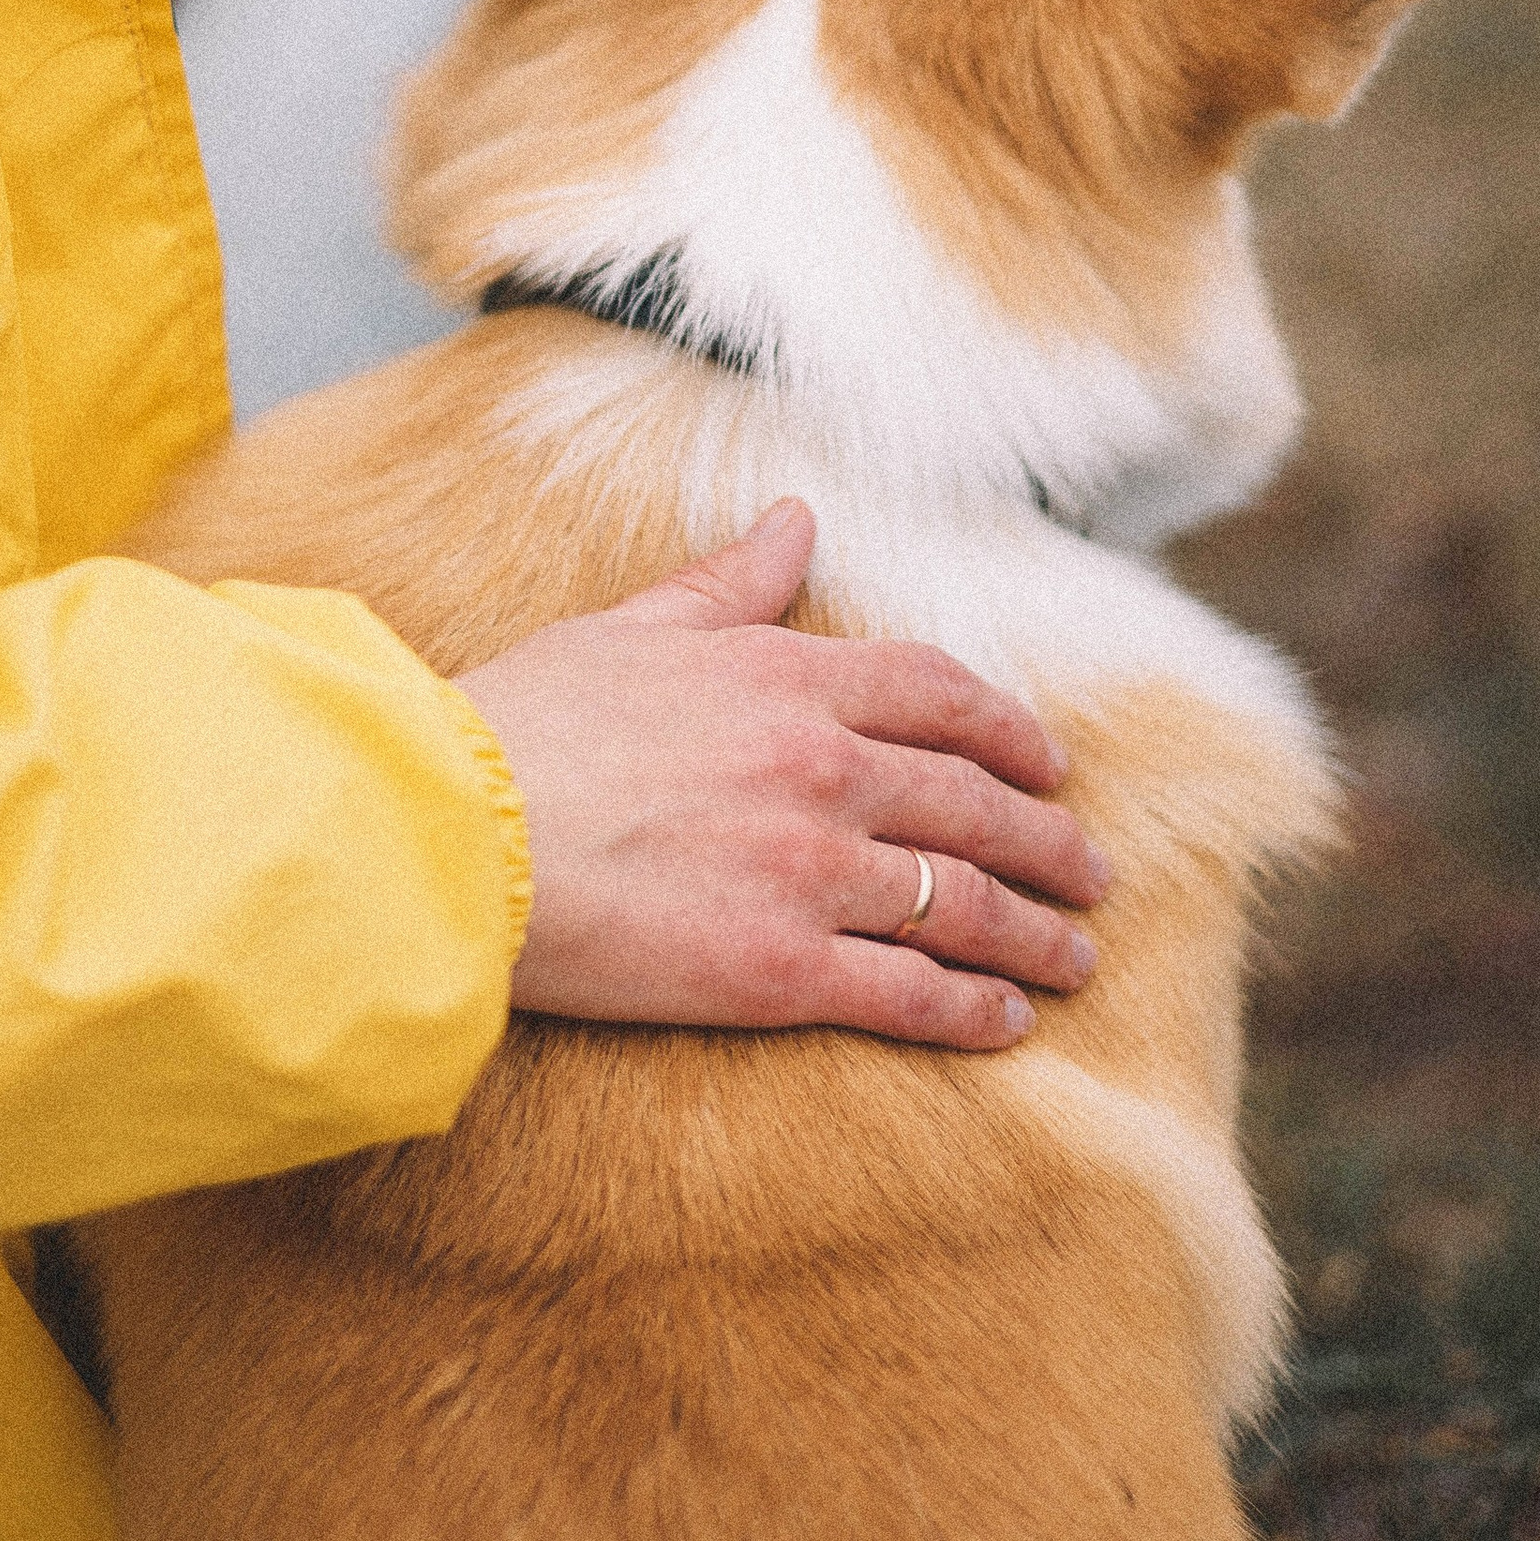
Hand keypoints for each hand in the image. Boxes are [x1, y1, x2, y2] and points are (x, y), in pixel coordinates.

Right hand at [460, 500, 1105, 1049]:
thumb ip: (729, 584)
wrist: (447, 834)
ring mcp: (809, 874)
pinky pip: (909, 993)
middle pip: (976, 805)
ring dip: (1034, 933)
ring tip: (1074, 957)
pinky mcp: (780, 973)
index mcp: (786, 679)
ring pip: (962, 903)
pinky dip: (973, 1011)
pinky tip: (1007, 1023)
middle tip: (1092, 872)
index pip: (940, 694)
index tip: (1051, 765)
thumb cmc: (515, 725)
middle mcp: (821, 771)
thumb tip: (797, 517)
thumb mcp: (630, 629)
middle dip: (1051, 843)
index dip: (1011, 731)